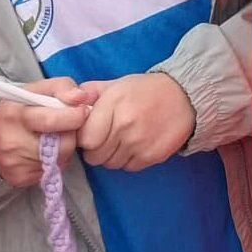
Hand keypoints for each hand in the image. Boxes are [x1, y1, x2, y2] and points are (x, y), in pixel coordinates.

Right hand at [0, 79, 92, 188]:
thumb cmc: (22, 108)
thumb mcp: (39, 88)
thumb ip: (63, 87)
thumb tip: (83, 97)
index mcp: (15, 114)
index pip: (52, 120)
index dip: (75, 116)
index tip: (84, 110)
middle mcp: (12, 142)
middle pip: (63, 143)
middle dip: (72, 133)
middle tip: (68, 125)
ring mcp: (15, 164)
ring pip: (61, 158)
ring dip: (65, 146)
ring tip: (54, 136)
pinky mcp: (20, 178)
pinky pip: (54, 170)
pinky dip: (56, 159)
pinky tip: (45, 150)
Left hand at [75, 72, 195, 171]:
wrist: (186, 96)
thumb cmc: (145, 90)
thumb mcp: (116, 85)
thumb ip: (89, 93)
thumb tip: (64, 105)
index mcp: (113, 104)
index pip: (85, 139)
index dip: (87, 137)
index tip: (95, 131)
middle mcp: (125, 125)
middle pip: (95, 156)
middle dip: (98, 149)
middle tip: (109, 136)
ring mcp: (139, 143)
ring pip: (110, 164)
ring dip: (113, 155)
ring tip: (124, 139)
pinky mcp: (151, 156)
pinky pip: (128, 167)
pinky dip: (129, 159)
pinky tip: (137, 144)